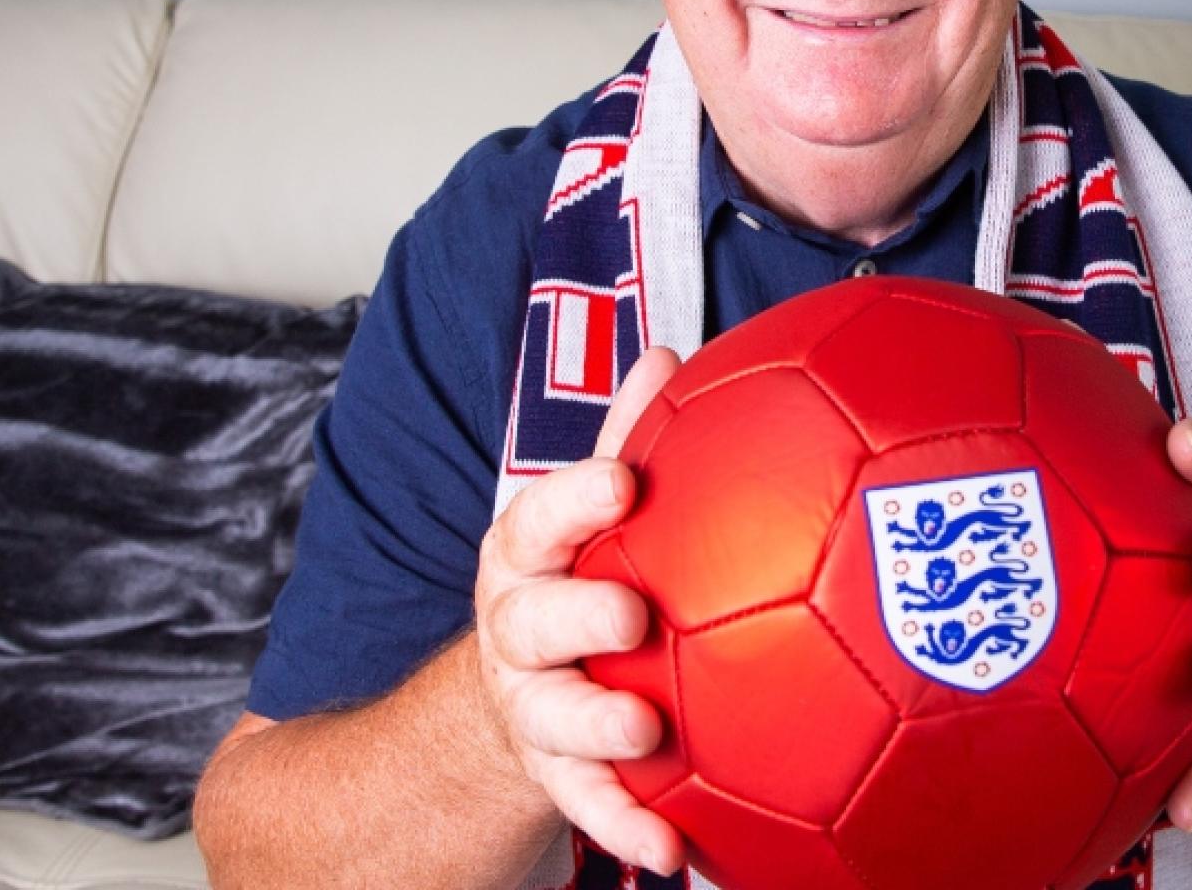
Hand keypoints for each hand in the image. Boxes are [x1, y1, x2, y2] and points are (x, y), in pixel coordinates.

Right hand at [473, 346, 685, 873]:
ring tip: (644, 730)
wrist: (516, 692)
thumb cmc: (577, 576)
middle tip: (631, 614)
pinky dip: (628, 827)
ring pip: (553, 719)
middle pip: (531, 621)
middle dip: (577, 614)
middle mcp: (518, 632)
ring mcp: (533, 707)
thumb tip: (670, 351)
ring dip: (597, 725)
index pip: (539, 519)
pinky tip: (675, 853)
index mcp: (529, 558)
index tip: (626, 483)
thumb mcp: (589, 511)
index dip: (577, 501)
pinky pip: (592, 806)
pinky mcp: (558, 774)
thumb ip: (628, 438)